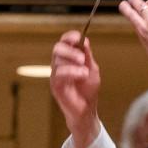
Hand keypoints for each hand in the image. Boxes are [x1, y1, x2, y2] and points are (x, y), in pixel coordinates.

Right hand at [49, 32, 102, 147]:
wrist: (87, 110)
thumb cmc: (88, 90)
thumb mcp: (92, 70)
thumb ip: (87, 56)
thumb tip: (85, 40)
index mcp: (68, 59)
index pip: (64, 42)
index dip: (69, 37)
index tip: (78, 37)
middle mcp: (59, 65)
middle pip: (57, 48)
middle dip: (70, 50)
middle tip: (81, 57)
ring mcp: (56, 75)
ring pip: (58, 61)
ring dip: (74, 64)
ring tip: (85, 72)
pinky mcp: (55, 86)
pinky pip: (59, 74)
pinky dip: (72, 72)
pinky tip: (82, 75)